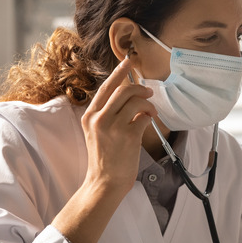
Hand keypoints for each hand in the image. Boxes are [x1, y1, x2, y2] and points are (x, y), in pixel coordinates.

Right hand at [81, 57, 154, 194]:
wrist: (104, 181)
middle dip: (140, 88)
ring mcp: (112, 127)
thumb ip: (108, 113)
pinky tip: (149, 123)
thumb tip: (130, 96)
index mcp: (89, 115)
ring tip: (151, 112)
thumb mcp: (98, 132)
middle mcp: (98, 118)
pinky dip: (150, 117)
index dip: (119, 72)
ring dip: (148, 104)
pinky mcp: (127, 136)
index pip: (105, 87)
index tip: (128, 61)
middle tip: (149, 92)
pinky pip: (144, 117)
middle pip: (123, 90)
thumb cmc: (105, 157)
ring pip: (135, 101)